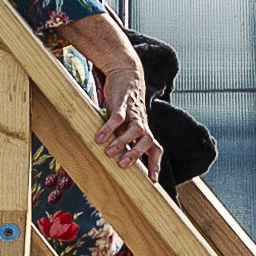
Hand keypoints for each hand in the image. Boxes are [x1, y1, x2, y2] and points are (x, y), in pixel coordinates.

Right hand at [75, 37, 159, 171]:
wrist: (126, 75)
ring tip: (108, 152)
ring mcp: (133, 113)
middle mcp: (142, 123)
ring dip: (123, 142)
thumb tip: (116, 159)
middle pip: (148, 141)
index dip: (155, 164)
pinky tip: (99, 137)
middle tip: (122, 165)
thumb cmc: (125, 106)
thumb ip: (124, 140)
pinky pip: (117, 117)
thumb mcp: (126, 125)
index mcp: (144, 131)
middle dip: (136, 154)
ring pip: (135, 130)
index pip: (156, 149)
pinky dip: (109, 127)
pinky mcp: (122, 103)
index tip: (152, 180)